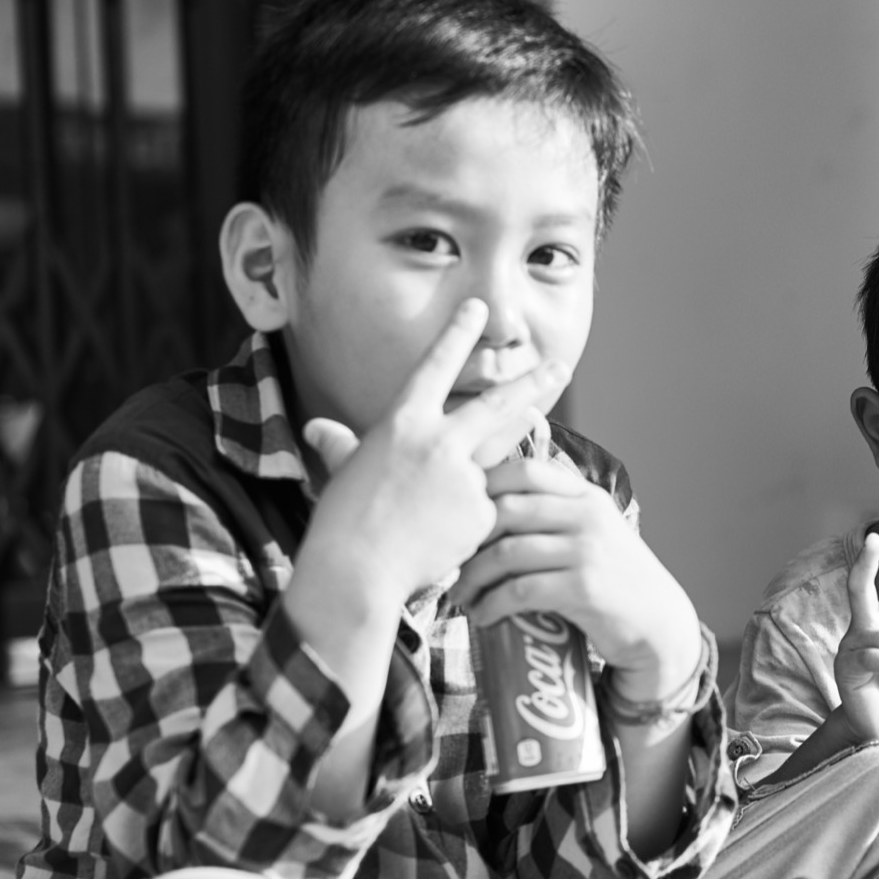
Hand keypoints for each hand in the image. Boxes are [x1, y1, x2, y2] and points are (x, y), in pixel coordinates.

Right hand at [297, 299, 565, 603]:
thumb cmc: (342, 523)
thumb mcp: (342, 473)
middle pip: (496, 404)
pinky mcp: (481, 511)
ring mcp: (464, 475)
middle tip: (560, 366)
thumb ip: (343, 447)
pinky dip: (473, 523)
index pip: (435, 367)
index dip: (457, 335)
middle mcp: (438, 440)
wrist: (356, 570)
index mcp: (402, 423)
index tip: (478, 308)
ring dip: (514, 451)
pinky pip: (487, 512)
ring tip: (535, 429)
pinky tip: (450, 537)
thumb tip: (318, 430)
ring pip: (495, 462)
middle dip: (532, 382)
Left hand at [450, 457, 701, 699]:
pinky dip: (491, 606)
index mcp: (586, 496)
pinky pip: (520, 591)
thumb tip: (486, 506)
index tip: (459, 514)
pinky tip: (483, 616)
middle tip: (451, 563)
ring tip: (461, 596)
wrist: (659, 626)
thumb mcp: (593, 534)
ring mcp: (588, 551)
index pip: (523, 470)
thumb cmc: (614, 581)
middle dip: (468, 540)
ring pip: (505, 553)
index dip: (482, 486)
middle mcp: (588, 516)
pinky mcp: (585, 589)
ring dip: (472, 579)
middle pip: (505, 510)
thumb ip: (556, 514)